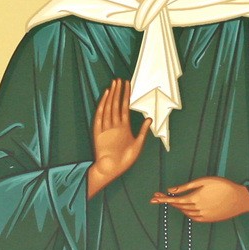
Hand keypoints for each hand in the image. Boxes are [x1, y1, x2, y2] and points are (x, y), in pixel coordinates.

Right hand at [87, 79, 151, 198]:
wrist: (111, 170)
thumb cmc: (124, 160)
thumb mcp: (138, 144)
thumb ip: (143, 131)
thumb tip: (150, 118)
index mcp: (124, 127)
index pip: (124, 107)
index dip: (126, 95)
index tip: (127, 84)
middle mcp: (114, 125)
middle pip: (116, 104)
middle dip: (118, 91)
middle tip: (119, 79)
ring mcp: (106, 127)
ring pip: (109, 107)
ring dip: (111, 95)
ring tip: (113, 83)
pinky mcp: (98, 131)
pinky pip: (100, 115)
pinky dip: (102, 105)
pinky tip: (105, 96)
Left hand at [150, 176, 248, 221]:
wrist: (240, 199)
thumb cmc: (223, 186)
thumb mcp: (204, 181)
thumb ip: (186, 186)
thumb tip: (170, 190)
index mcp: (195, 198)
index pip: (174, 200)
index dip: (163, 199)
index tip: (153, 198)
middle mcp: (197, 209)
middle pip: (177, 206)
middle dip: (166, 201)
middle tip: (157, 197)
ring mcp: (202, 216)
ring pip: (184, 212)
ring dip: (176, 206)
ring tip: (171, 200)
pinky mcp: (208, 220)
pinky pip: (192, 217)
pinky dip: (186, 212)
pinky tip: (184, 207)